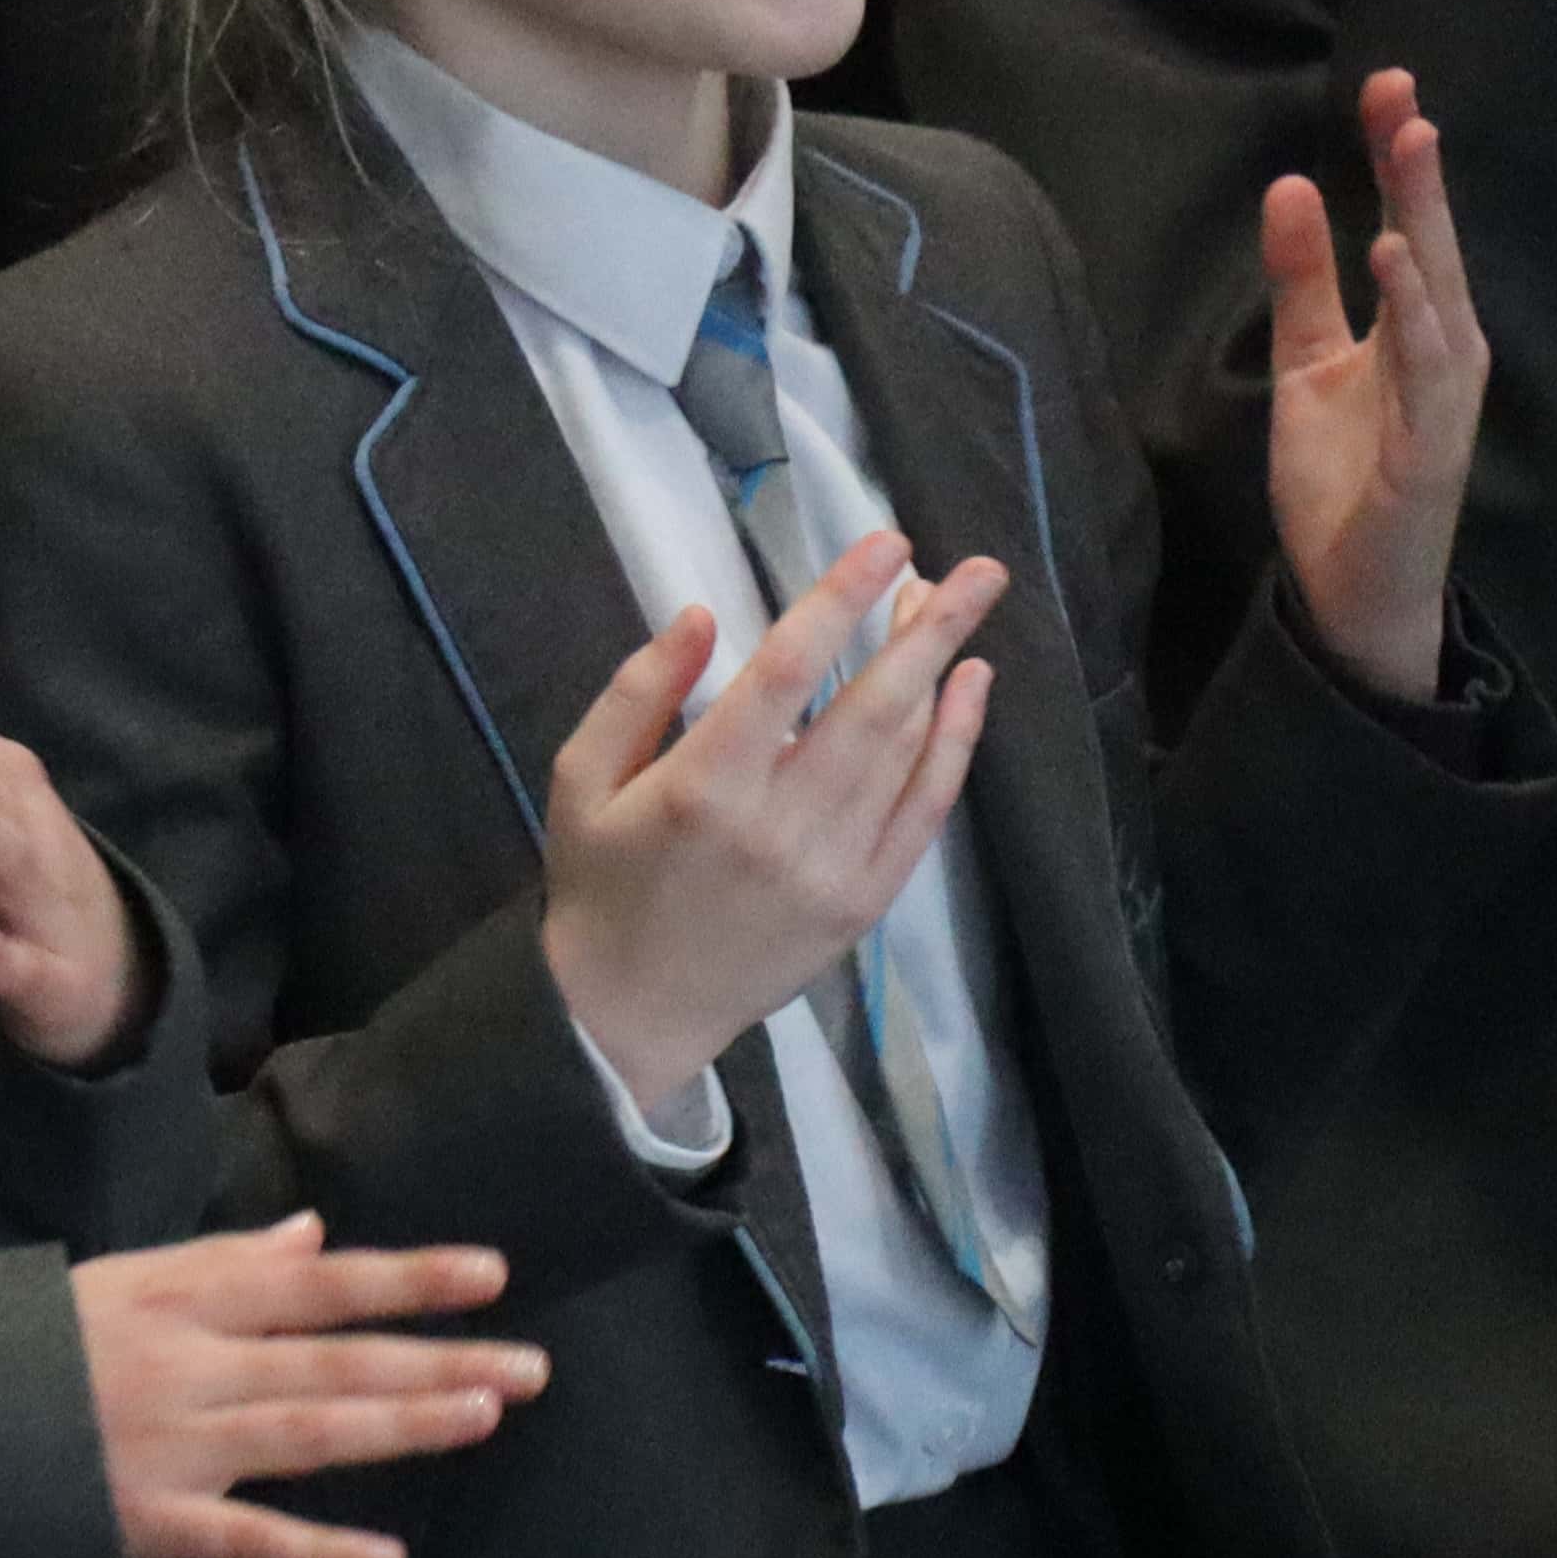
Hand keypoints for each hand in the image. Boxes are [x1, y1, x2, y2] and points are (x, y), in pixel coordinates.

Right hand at [76, 1216, 537, 1557]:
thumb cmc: (23, 1348)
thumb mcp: (114, 1282)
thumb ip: (217, 1263)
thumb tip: (311, 1235)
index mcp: (174, 1302)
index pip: (310, 1284)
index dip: (400, 1278)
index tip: (489, 1272)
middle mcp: (186, 1367)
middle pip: (330, 1359)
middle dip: (433, 1359)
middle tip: (532, 1365)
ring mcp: (172, 1445)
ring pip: (306, 1432)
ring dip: (399, 1426)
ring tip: (484, 1417)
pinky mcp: (150, 1520)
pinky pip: (246, 1539)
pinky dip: (315, 1551)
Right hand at [538, 534, 1004, 1119]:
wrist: (629, 1012)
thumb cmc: (599, 885)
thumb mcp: (580, 781)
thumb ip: (637, 694)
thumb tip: (705, 617)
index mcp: (702, 787)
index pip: (788, 668)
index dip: (841, 598)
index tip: (884, 545)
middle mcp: (780, 824)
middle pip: (874, 704)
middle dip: (930, 627)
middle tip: (977, 569)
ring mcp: (833, 868)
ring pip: (906, 751)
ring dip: (942, 672)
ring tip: (959, 610)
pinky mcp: (865, 902)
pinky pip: (925, 812)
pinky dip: (955, 746)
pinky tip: (967, 693)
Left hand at [1263, 68, 1489, 703]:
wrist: (1352, 581)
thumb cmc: (1343, 469)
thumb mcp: (1305, 359)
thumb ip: (1301, 280)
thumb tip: (1289, 185)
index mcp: (1416, 324)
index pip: (1409, 222)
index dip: (1396, 157)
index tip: (1383, 83)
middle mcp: (1445, 348)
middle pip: (1432, 241)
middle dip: (1417, 168)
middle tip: (1402, 95)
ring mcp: (1445, 395)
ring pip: (1439, 293)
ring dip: (1425, 222)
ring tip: (1407, 154)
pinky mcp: (1432, 441)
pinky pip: (1427, 367)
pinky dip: (1416, 312)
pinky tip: (1398, 264)